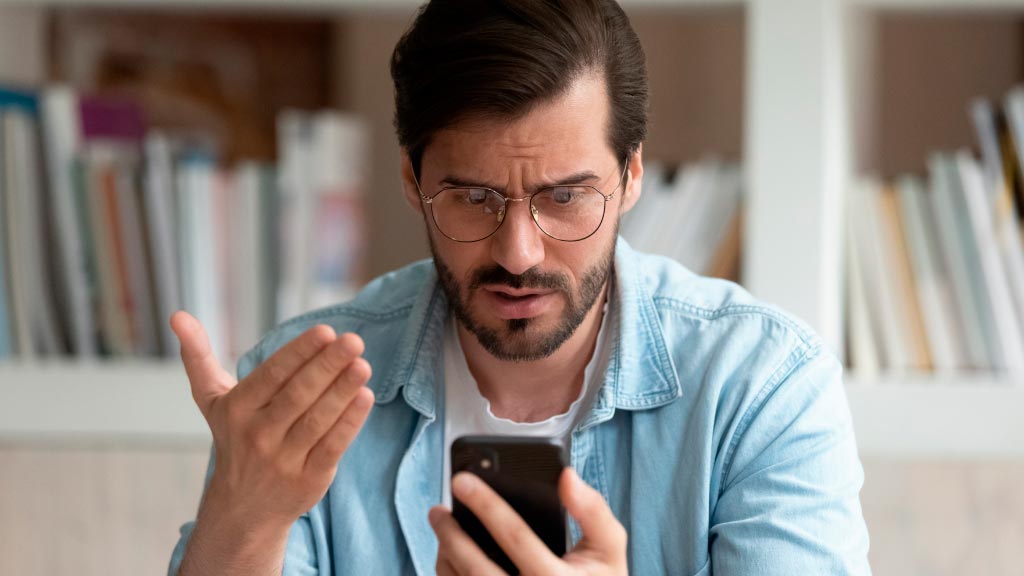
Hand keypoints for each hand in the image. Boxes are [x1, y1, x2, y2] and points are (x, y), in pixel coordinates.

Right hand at [171, 311, 374, 531]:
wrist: (241, 511)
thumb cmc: (234, 440)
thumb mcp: (212, 401)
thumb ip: (198, 357)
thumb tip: (178, 315)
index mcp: (237, 410)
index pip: (272, 375)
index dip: (299, 353)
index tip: (326, 331)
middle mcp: (258, 434)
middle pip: (298, 394)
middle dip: (327, 365)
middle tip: (353, 340)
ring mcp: (283, 459)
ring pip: (317, 419)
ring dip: (343, 390)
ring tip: (363, 364)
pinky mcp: (308, 479)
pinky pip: (332, 446)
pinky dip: (350, 422)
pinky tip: (365, 397)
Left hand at [430, 468, 627, 575]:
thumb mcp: (609, 550)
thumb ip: (593, 511)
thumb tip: (567, 476)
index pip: (515, 536)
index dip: (486, 504)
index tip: (462, 479)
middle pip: (476, 566)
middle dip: (450, 533)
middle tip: (436, 510)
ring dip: (445, 554)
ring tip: (441, 528)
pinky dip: (449, 573)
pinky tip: (449, 554)